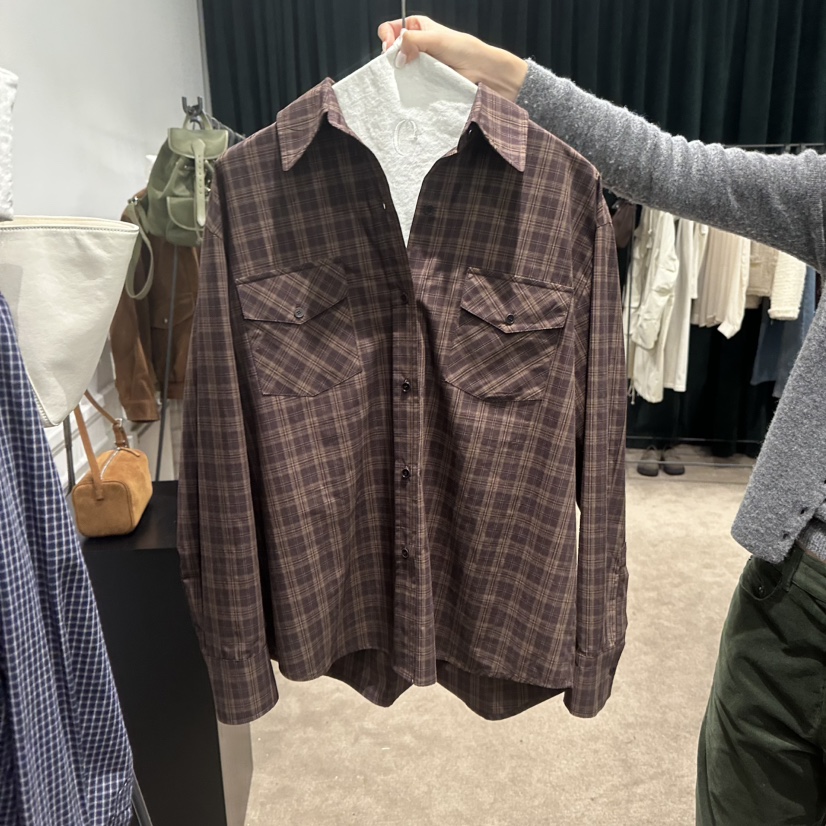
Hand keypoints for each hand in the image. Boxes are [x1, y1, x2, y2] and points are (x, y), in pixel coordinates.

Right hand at [377, 16, 527, 101]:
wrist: (480, 72)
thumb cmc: (464, 50)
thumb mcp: (436, 38)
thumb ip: (413, 40)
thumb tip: (395, 52)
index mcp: (418, 28)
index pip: (391, 28)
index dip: (387, 36)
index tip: (390, 46)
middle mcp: (416, 45)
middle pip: (391, 48)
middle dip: (390, 54)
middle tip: (397, 62)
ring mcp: (418, 64)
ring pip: (397, 67)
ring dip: (397, 71)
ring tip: (404, 74)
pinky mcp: (423, 81)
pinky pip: (408, 83)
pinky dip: (405, 84)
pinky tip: (407, 84)